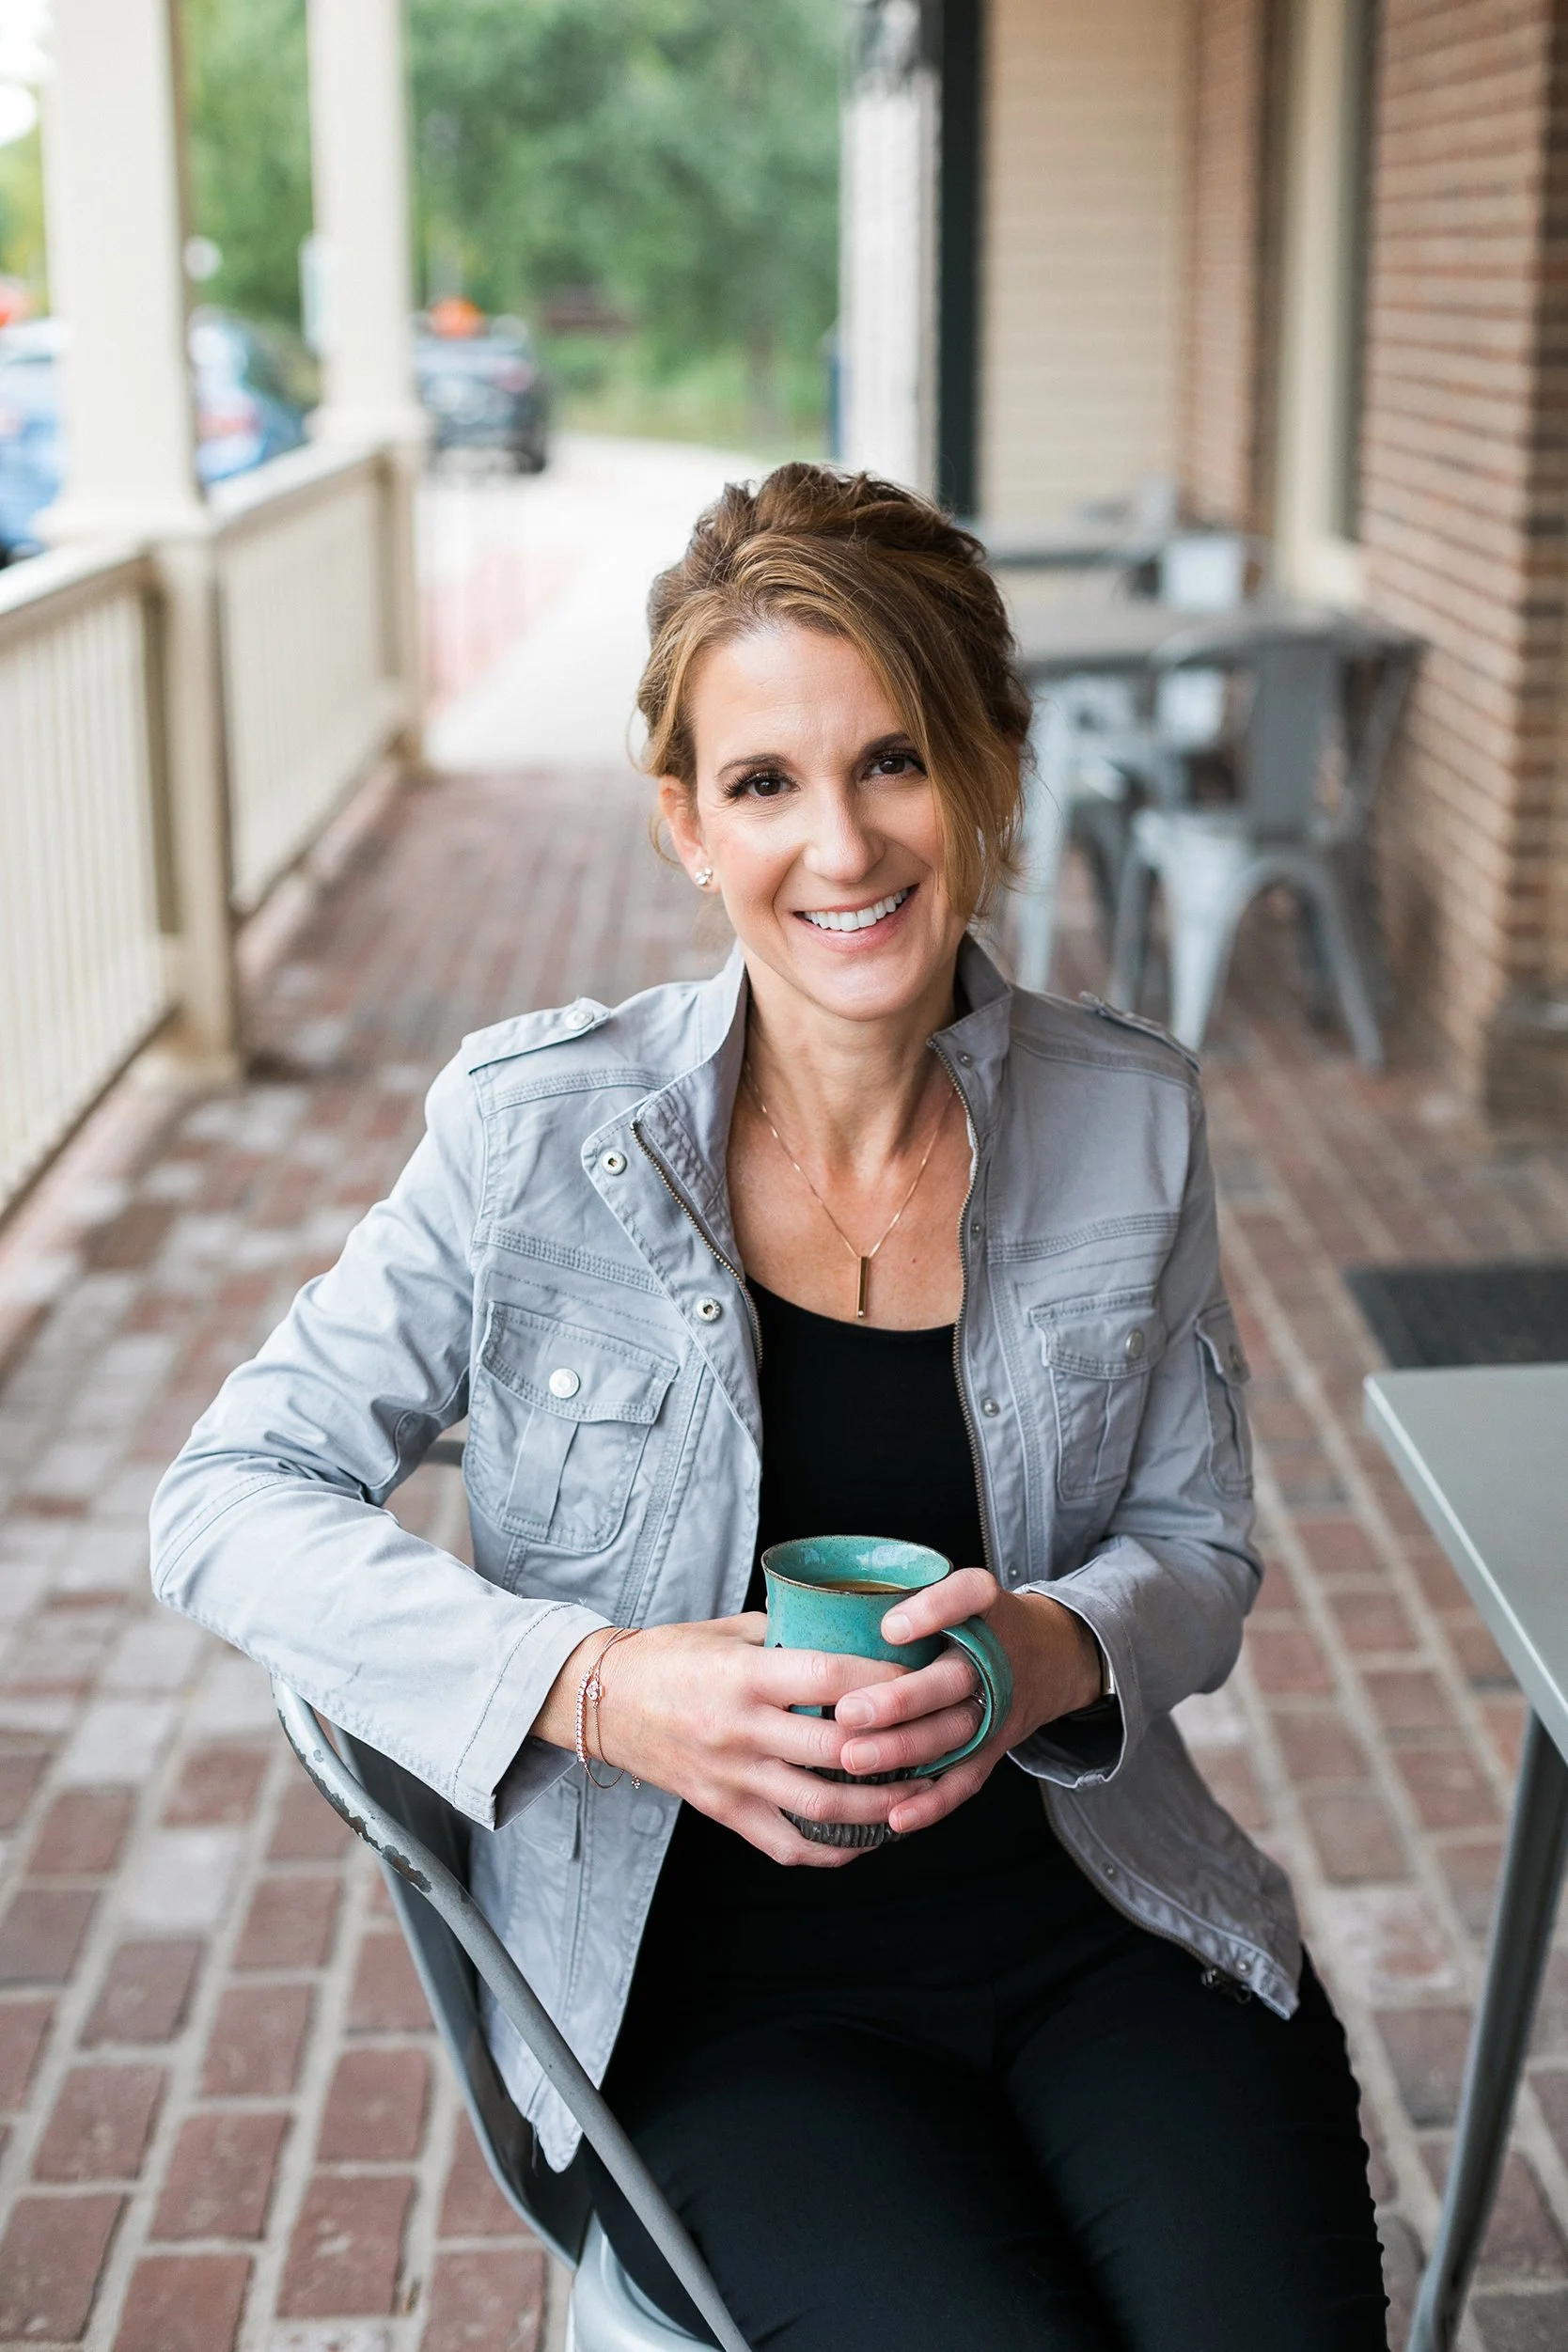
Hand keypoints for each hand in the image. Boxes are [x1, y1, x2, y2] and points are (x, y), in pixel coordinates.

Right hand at [531, 1615, 915, 1865]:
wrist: (602, 1701)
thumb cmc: (668, 1656)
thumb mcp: (728, 1629)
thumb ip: (788, 1634)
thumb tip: (851, 1629)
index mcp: (744, 1676)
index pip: (828, 1679)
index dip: (882, 1683)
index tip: (922, 1676)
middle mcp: (741, 1730)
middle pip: (836, 1750)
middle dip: (897, 1749)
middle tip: (938, 1739)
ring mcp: (732, 1778)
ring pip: (821, 1807)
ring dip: (880, 1808)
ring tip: (920, 1794)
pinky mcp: (723, 1811)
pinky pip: (787, 1843)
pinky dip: (833, 1851)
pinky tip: (868, 1840)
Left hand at [830, 1570, 1103, 1837]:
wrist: (1055, 1656)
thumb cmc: (983, 1620)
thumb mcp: (963, 1591)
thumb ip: (915, 1594)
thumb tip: (845, 1614)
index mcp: (987, 1607)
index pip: (970, 1596)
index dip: (934, 1611)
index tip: (890, 1628)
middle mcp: (996, 1658)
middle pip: (951, 1680)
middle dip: (899, 1700)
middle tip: (847, 1713)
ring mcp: (997, 1707)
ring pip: (953, 1732)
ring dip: (904, 1750)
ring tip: (853, 1760)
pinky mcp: (995, 1747)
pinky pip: (966, 1779)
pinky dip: (933, 1802)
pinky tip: (895, 1817)